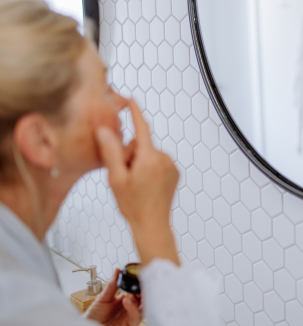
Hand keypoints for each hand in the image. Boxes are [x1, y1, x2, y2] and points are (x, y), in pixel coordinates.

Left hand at [84, 269, 141, 325]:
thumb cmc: (94, 316)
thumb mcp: (103, 297)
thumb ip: (112, 285)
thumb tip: (118, 271)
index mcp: (125, 300)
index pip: (137, 291)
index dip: (140, 285)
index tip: (139, 277)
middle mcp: (130, 308)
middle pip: (143, 299)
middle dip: (143, 291)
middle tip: (139, 285)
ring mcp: (130, 317)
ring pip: (143, 308)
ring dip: (139, 299)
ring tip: (130, 294)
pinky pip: (136, 318)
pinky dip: (133, 309)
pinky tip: (127, 301)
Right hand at [96, 99, 179, 265]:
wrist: (152, 225)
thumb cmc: (133, 205)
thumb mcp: (116, 178)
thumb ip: (111, 152)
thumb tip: (104, 130)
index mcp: (149, 158)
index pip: (141, 128)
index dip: (135, 113)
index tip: (131, 101)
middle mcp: (164, 158)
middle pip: (141, 145)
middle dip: (130, 155)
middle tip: (125, 175)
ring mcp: (171, 166)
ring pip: (148, 154)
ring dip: (139, 163)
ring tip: (135, 184)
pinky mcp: (174, 173)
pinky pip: (157, 162)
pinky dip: (149, 168)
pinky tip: (145, 185)